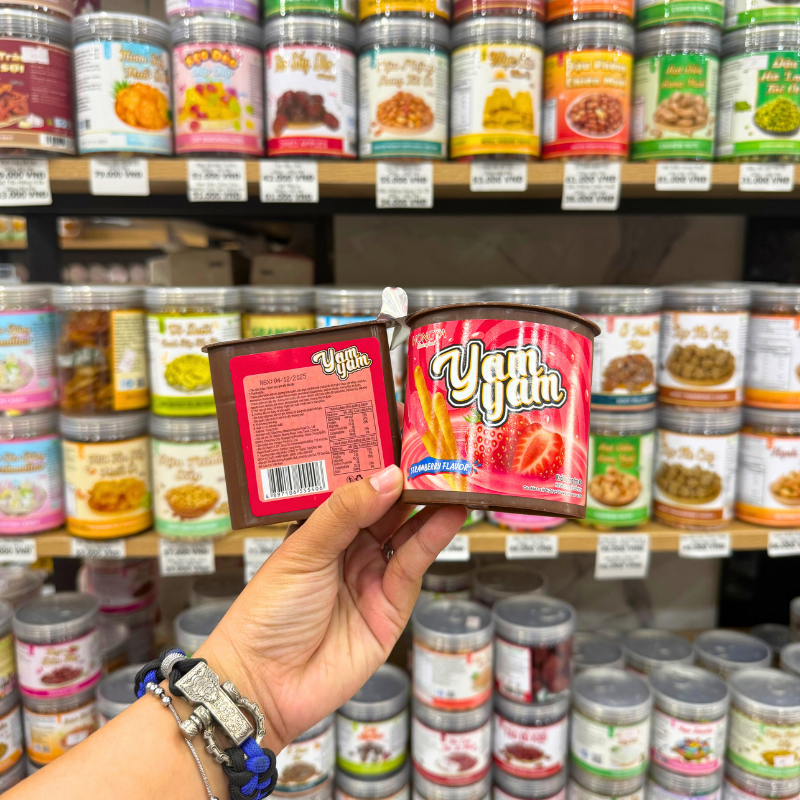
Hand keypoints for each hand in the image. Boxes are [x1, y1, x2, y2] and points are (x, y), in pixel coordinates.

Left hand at [197, 463, 466, 751]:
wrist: (265, 683)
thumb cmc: (268, 612)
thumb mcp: (303, 550)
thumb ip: (345, 511)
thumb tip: (387, 476)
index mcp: (321, 530)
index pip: (357, 490)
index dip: (379, 467)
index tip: (404, 441)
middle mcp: (349, 549)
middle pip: (388, 509)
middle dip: (412, 484)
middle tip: (439, 456)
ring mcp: (372, 577)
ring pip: (407, 534)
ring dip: (431, 507)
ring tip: (453, 480)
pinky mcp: (392, 607)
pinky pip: (413, 565)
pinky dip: (432, 538)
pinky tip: (447, 515)